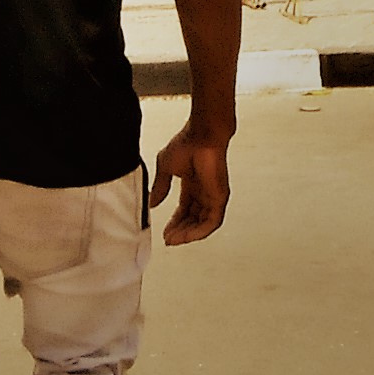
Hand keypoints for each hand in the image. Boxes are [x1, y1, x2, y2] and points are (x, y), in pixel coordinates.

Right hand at [152, 124, 230, 243]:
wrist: (202, 134)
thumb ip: (160, 187)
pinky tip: (186, 236)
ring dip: (188, 234)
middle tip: (168, 239)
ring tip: (174, 240)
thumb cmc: (187, 142)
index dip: (175, 222)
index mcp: (193, 183)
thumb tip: (153, 202)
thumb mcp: (166, 167)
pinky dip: (199, 232)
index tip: (166, 231)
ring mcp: (213, 195)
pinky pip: (212, 222)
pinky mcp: (220, 197)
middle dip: (180, 231)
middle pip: (194, 219)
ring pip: (203, 224)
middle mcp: (204, 191)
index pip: (185, 209)